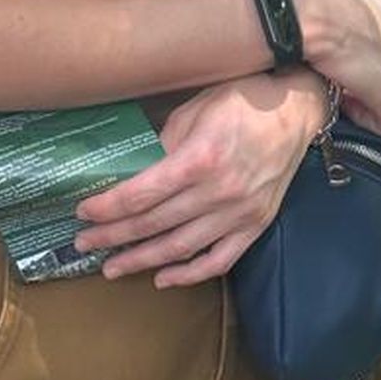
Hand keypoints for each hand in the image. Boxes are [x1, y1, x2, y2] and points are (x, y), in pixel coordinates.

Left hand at [73, 70, 326, 285]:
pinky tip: (163, 278)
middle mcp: (219, 191)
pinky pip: (219, 259)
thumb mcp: (196, 110)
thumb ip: (164, 144)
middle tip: (84, 243)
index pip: (140, 194)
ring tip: (112, 267)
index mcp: (200, 158)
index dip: (107, 207)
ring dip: (141, 260)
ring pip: (180, 248)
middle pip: (154, 223)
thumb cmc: (243, 101)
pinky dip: (189, 274)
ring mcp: (239, 212)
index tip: (83, 212)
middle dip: (113, 235)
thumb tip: (133, 172)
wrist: (297, 111)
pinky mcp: (256, 224)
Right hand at [284, 0, 380, 133]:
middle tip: (346, 88)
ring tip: (341, 93)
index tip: (353, 74)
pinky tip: (341, 99)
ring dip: (371, 106)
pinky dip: (362, 119)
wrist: (315, 9)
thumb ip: (358, 28)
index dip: (377, 74)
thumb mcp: (348, 7)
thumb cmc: (318, 2)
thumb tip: (346, 42)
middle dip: (379, 92)